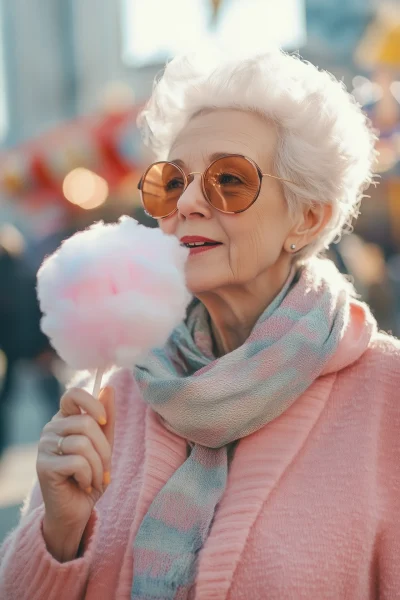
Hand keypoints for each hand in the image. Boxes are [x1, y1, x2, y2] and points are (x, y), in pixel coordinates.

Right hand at [36, 386, 114, 560]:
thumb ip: (106, 418)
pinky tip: (84, 485)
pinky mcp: (44, 466)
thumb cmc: (90, 475)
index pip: (73, 394)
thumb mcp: (104, 445)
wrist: (76, 510)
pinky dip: (90, 477)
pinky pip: (78, 462)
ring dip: (98, 466)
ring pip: (83, 443)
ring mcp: (44, 446)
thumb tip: (108, 387)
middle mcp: (51, 428)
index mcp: (64, 419)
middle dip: (104, 449)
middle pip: (86, 423)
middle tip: (105, 469)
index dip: (92, 403)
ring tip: (95, 479)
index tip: (103, 421)